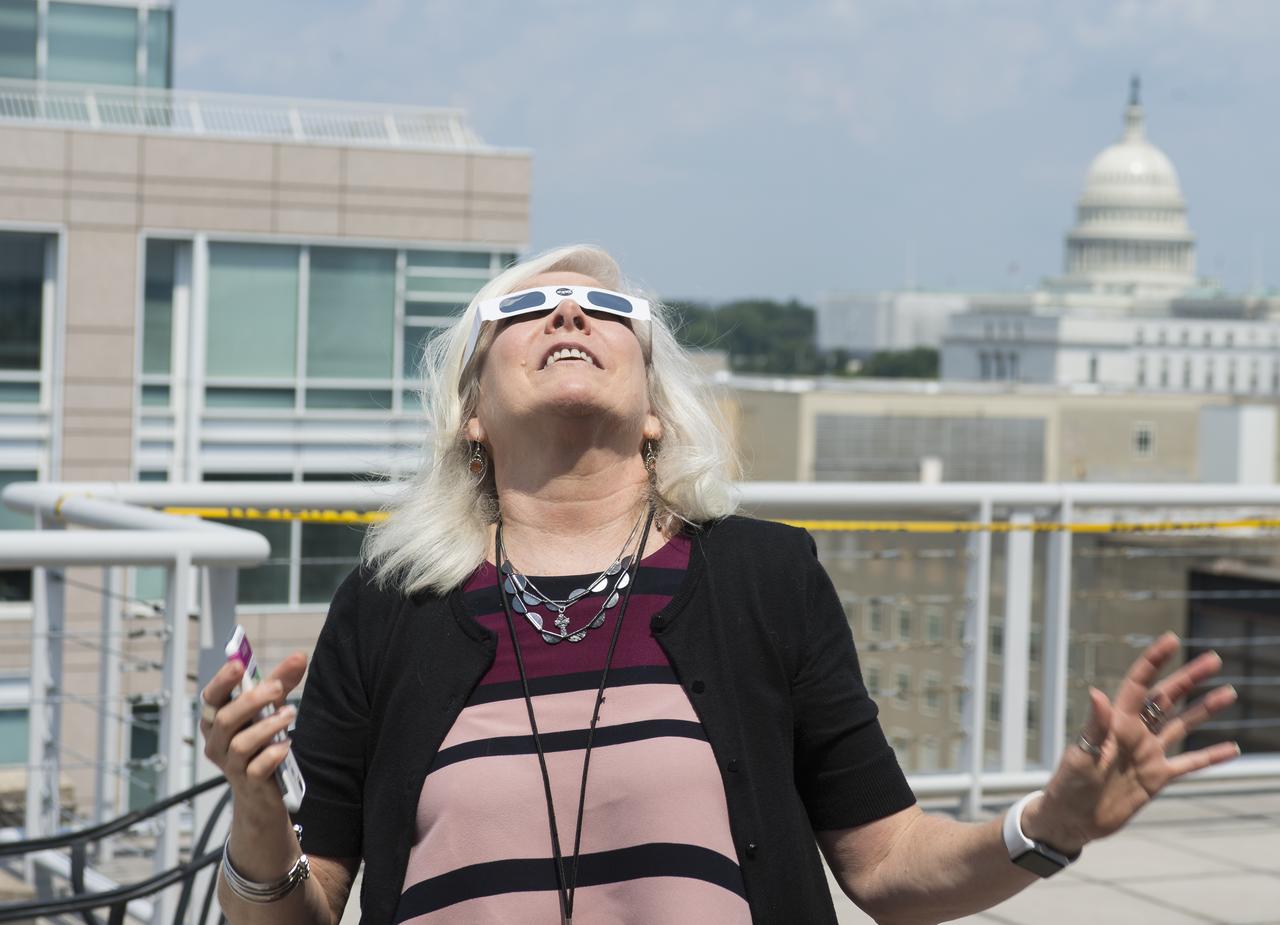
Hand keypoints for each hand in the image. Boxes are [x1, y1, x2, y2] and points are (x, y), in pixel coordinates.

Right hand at [199, 651, 307, 818]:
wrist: (262, 792)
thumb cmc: (260, 743)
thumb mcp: (269, 708)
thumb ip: (281, 682)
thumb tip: (299, 657)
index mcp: (216, 720)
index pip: (211, 698)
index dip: (222, 681)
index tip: (238, 665)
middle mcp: (218, 743)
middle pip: (225, 719)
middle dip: (251, 700)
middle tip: (277, 688)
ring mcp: (231, 765)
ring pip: (241, 744)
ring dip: (267, 727)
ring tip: (290, 714)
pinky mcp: (249, 784)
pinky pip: (256, 769)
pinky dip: (271, 755)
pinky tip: (285, 746)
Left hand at [1023, 632, 1239, 854]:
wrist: (1072, 819)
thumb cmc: (1068, 785)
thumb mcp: (1079, 755)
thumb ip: (1094, 726)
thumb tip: (1097, 693)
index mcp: (1115, 722)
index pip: (1139, 684)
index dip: (1154, 661)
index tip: (1171, 640)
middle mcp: (1135, 733)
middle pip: (1167, 699)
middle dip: (1189, 678)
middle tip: (1214, 659)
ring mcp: (1147, 754)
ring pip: (1181, 726)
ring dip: (1204, 710)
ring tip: (1228, 693)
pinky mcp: (1156, 778)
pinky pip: (1188, 764)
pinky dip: (1210, 756)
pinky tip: (1231, 747)